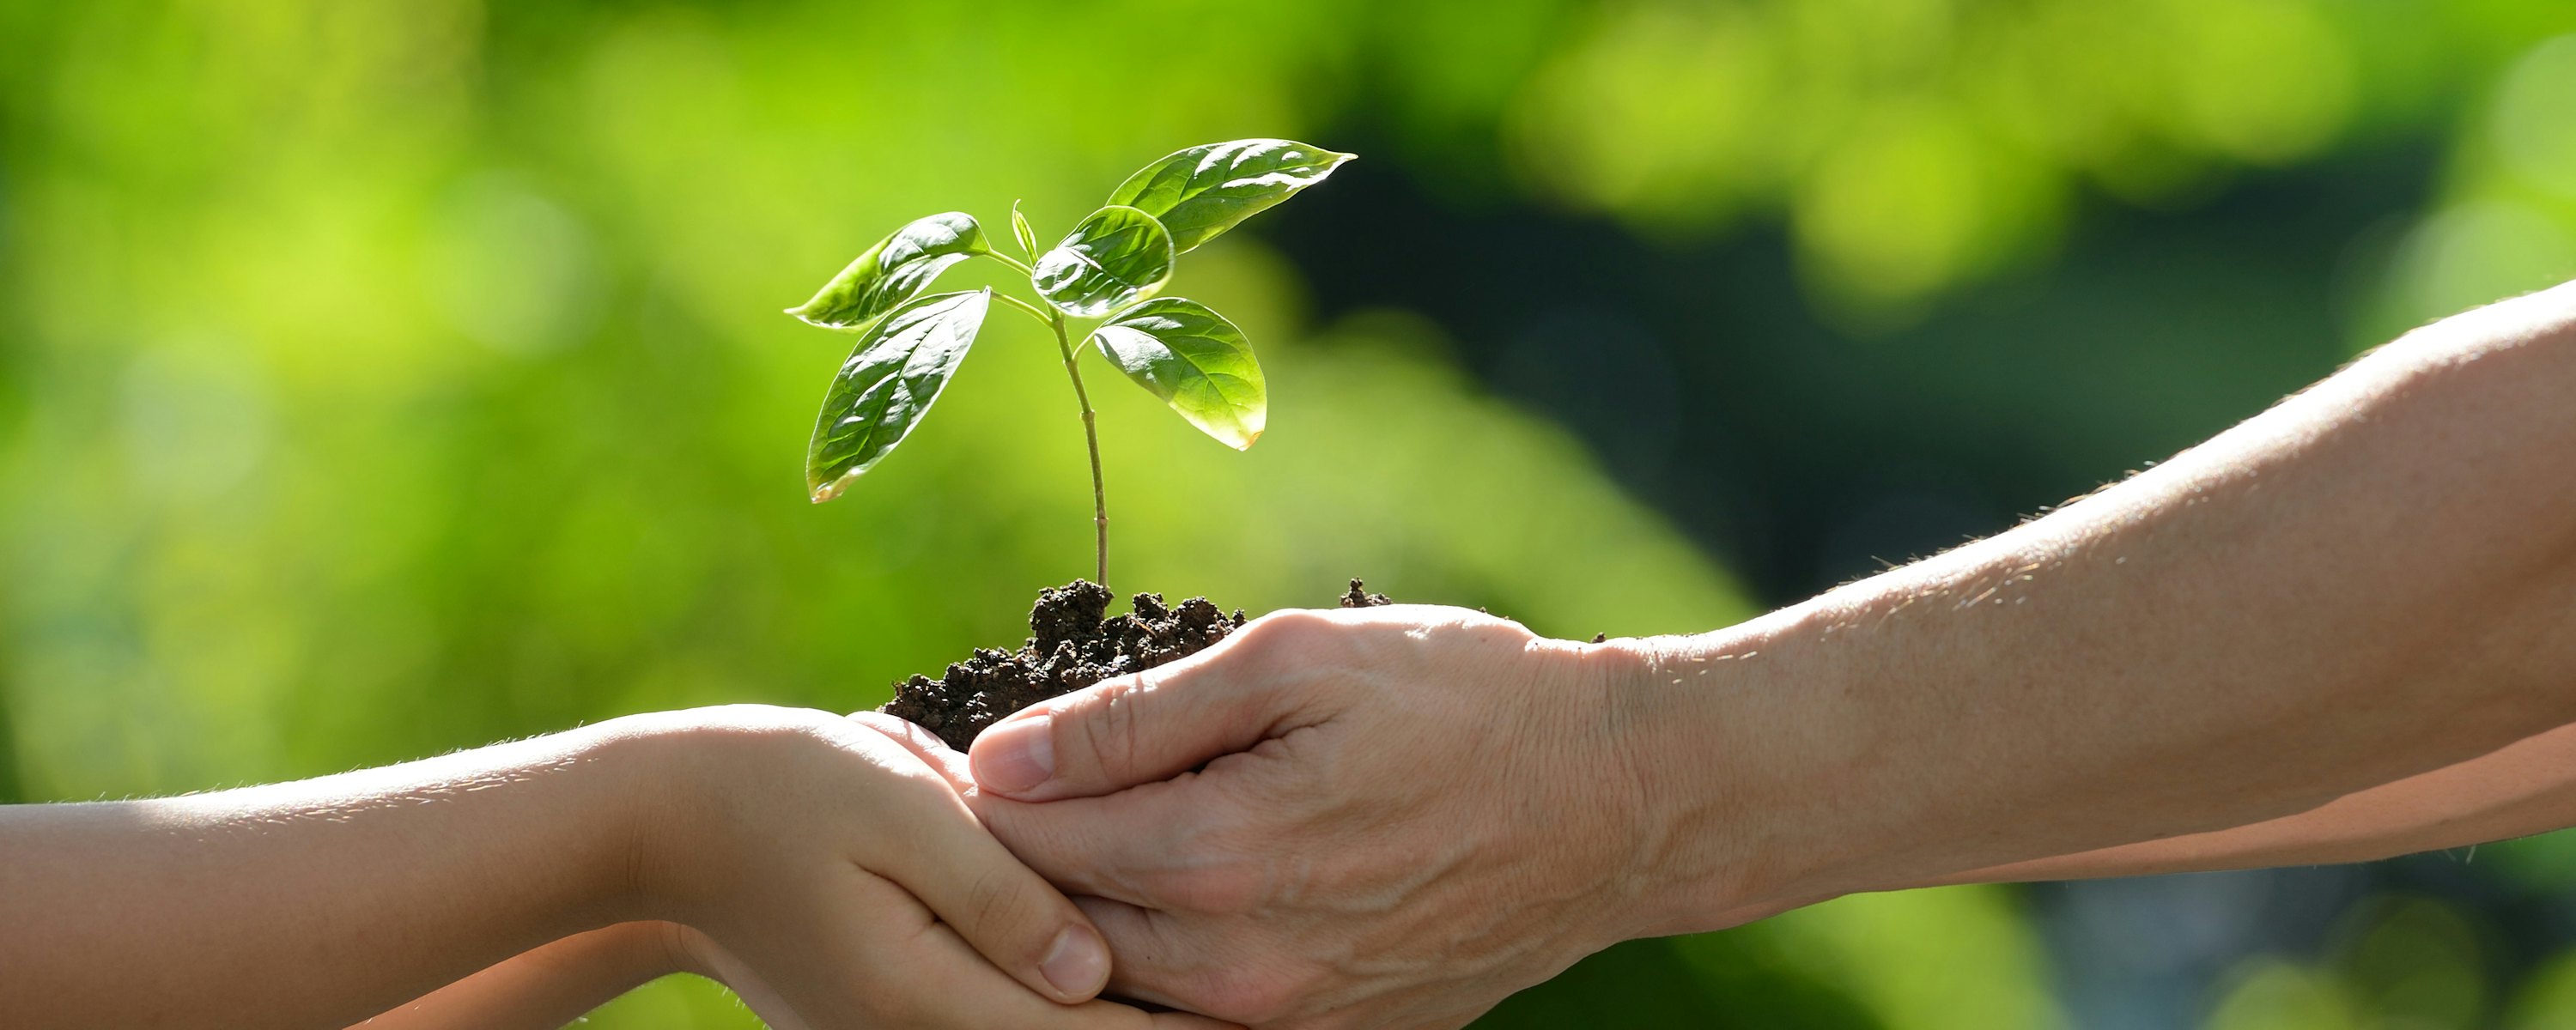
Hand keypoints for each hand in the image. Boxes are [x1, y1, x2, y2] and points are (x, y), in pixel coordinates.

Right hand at [618, 705, 1234, 1029]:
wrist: (668, 830)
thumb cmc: (783, 792)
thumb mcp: (900, 812)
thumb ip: (1000, 894)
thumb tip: (1093, 970)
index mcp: (930, 998)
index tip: (1279, 1008)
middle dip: (1176, 1029)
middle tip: (1287, 1007)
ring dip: (1133, 1019)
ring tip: (1245, 1002)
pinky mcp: (904, 1022)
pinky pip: (1011, 1027)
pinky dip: (1078, 1010)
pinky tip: (1131, 983)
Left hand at [963, 606, 1656, 1028]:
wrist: (1620, 803)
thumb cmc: (1466, 700)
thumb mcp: (1299, 662)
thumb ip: (1140, 717)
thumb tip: (1001, 755)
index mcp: (1219, 854)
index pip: (1029, 839)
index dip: (967, 790)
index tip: (924, 750)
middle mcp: (1240, 964)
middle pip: (1059, 925)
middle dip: (1004, 862)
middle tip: (959, 795)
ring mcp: (1290, 1020)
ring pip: (1123, 983)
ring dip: (1075, 918)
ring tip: (1049, 845)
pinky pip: (1203, 1017)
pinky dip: (1158, 965)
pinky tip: (1156, 898)